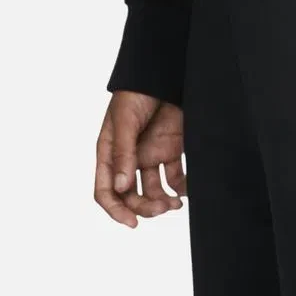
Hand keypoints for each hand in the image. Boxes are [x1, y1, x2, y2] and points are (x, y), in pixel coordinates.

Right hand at [94, 90, 186, 227]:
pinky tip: (188, 190)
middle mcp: (129, 158)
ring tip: (176, 203)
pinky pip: (175, 176)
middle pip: (132, 195)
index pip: (106, 190)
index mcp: (110, 153)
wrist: (165, 74)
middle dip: (144, 207)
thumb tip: (122, 187)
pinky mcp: (171, 149)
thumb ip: (124, 153)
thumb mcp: (125, 121)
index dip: (116, 210)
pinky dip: (181, 186)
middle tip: (163, 208)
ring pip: (153, 189)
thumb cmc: (136, 92)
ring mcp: (151, 154)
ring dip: (162, 201)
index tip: (132, 222)